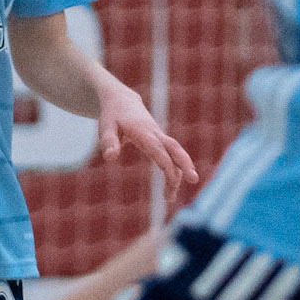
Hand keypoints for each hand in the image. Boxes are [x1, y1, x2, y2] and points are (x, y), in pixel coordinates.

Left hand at [96, 82, 197, 199]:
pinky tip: (170, 186)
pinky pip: (171, 155)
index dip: (167, 165)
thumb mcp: (105, 127)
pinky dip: (174, 170)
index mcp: (143, 132)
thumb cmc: (112, 116)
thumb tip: (110, 158)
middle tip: (194, 180)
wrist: (122, 100)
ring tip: (170, 198)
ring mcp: (159, 137)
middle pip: (175, 149)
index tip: (172, 181)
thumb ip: (108, 142)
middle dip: (185, 164)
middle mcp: (156, 134)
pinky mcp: (160, 140)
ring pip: (175, 154)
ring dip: (179, 173)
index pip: (159, 150)